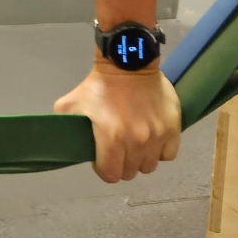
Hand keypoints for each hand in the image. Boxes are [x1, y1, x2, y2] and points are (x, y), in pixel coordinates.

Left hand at [54, 61, 181, 183]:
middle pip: (130, 172)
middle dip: (122, 163)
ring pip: (149, 165)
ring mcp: (157, 136)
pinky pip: (169, 154)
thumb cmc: (99, 85)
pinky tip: (152, 139)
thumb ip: (64, 128)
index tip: (103, 157)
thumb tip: (64, 145)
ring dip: (140, 158)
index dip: (104, 168)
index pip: (110, 175)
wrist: (128, 62)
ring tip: (135, 142)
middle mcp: (136, 142)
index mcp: (111, 139)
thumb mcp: (69, 105)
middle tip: (118, 147)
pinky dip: (161, 150)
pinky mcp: (173, 128)